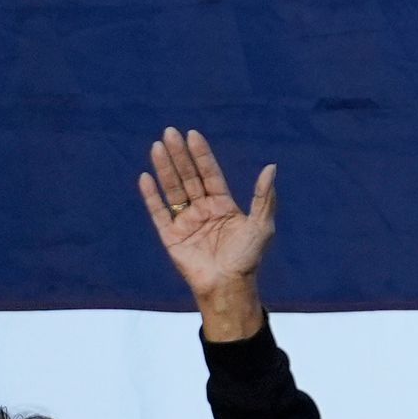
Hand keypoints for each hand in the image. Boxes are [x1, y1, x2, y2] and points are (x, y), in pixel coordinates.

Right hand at [141, 129, 278, 341]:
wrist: (229, 286)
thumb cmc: (248, 258)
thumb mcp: (262, 225)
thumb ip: (264, 196)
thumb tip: (271, 167)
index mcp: (223, 204)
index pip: (209, 173)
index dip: (201, 154)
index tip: (193, 134)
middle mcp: (203, 209)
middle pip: (188, 176)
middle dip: (179, 155)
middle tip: (169, 132)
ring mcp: (185, 222)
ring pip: (173, 189)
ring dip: (165, 168)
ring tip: (157, 146)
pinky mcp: (171, 237)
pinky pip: (159, 212)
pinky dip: (151, 195)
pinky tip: (145, 177)